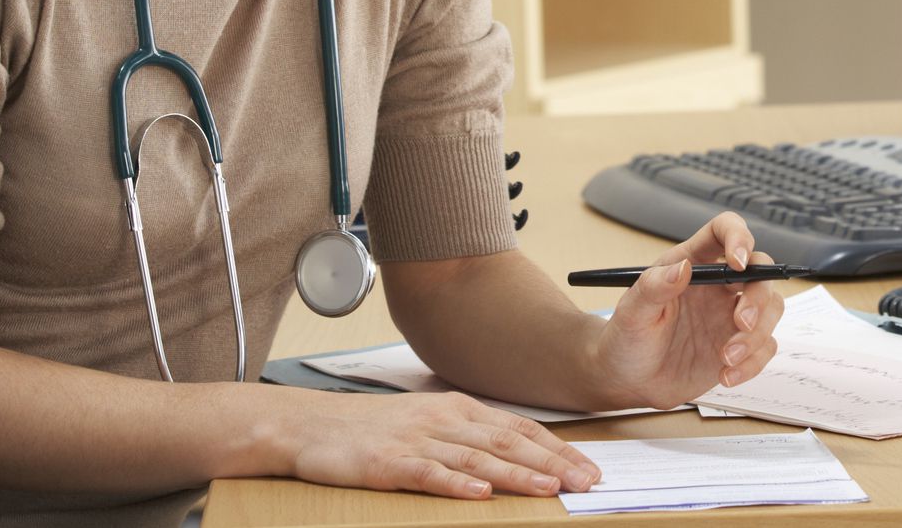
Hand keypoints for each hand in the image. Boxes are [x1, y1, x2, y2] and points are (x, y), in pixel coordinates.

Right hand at [275, 385, 599, 498]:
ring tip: (549, 488)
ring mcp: (417, 440)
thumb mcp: (432, 422)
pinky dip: (457, 484)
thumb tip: (520, 453)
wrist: (312, 424)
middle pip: (507, 442)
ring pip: (477, 458)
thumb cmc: (376, 428)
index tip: (589, 466)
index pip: (520, 428)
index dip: (557, 448)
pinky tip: (481, 494)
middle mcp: (444, 420)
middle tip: (586, 481)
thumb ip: (472, 435)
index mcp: (460, 408)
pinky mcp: (388, 462)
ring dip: (516, 474)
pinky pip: (428, 474)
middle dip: (552, 462)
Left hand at [586, 213, 784, 410]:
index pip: (724, 230)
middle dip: (758, 296)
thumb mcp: (632, 312)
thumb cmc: (626, 338)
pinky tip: (726, 376)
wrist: (627, 381)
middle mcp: (719, 285)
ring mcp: (731, 315)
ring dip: (757, 334)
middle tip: (740, 323)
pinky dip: (753, 363)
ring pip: (771, 307)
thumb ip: (654, 287)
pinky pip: (765, 346)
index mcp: (693, 263)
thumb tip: (682, 268)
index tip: (737, 262)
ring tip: (726, 359)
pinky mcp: (740, 345)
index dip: (738, 236)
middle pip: (760, 270)